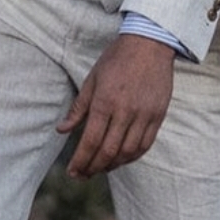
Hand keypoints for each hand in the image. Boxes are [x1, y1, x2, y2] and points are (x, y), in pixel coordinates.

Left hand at [57, 33, 175, 178]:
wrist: (149, 44)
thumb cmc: (116, 59)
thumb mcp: (92, 79)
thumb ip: (78, 108)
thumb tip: (62, 130)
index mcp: (104, 102)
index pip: (90, 141)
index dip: (80, 161)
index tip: (73, 172)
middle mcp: (125, 111)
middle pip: (108, 151)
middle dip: (93, 168)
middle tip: (83, 175)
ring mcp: (144, 115)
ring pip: (128, 152)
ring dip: (112, 165)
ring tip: (101, 168)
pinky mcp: (158, 115)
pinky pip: (145, 145)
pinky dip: (132, 157)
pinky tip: (122, 159)